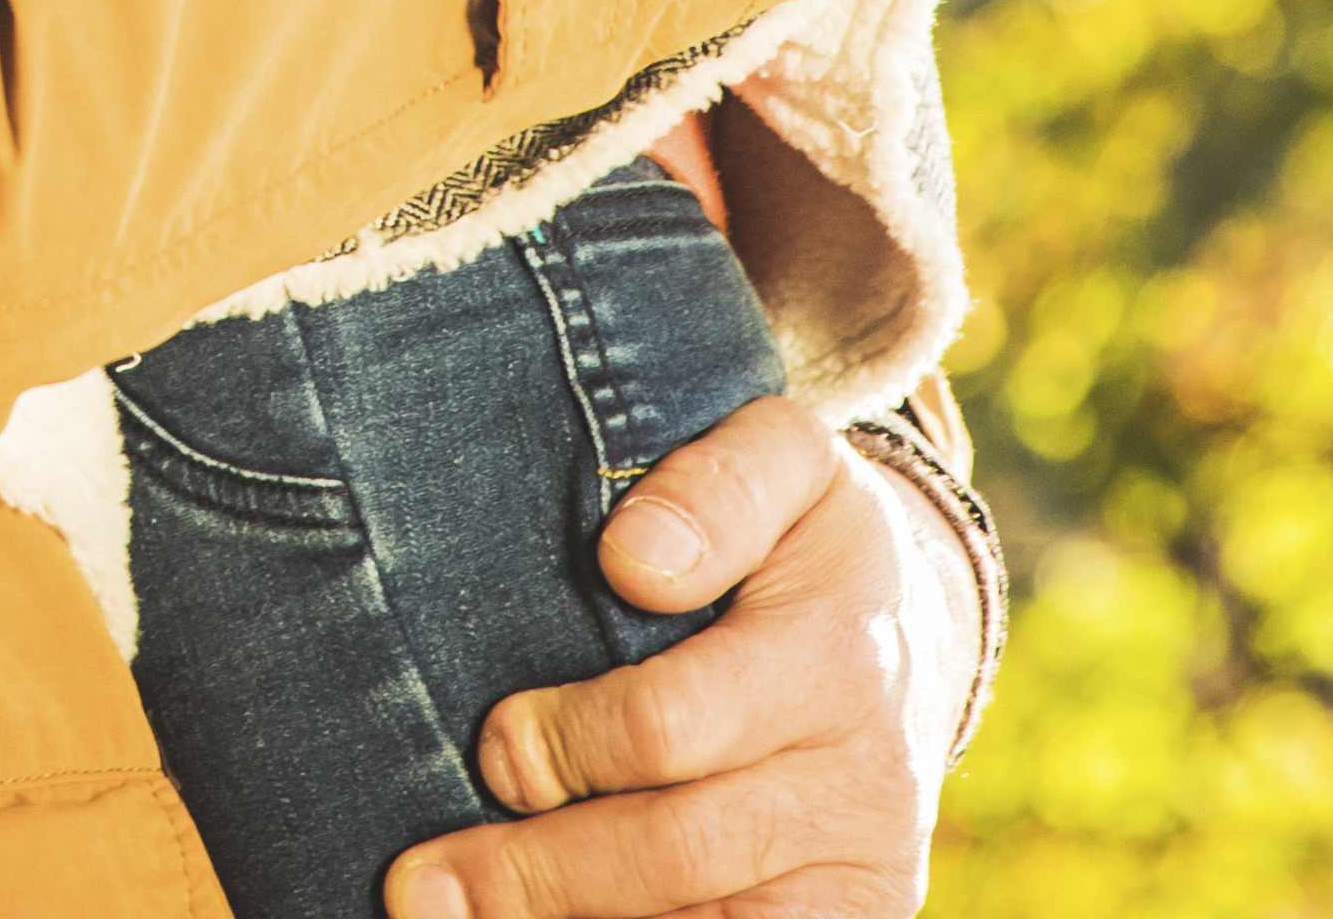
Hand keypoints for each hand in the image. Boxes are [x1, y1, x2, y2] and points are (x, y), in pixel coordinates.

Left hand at [389, 398, 939, 918]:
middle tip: (422, 882)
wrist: (909, 631)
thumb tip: (634, 559)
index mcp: (837, 653)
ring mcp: (865, 865)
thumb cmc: (803, 539)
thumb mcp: (782, 459)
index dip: (564, 746)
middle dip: (534, 871)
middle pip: (674, 853)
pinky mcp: (855, 916)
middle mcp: (864, 778)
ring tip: (457, 917)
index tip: (493, 744)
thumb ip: (716, 485)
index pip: (669, 725)